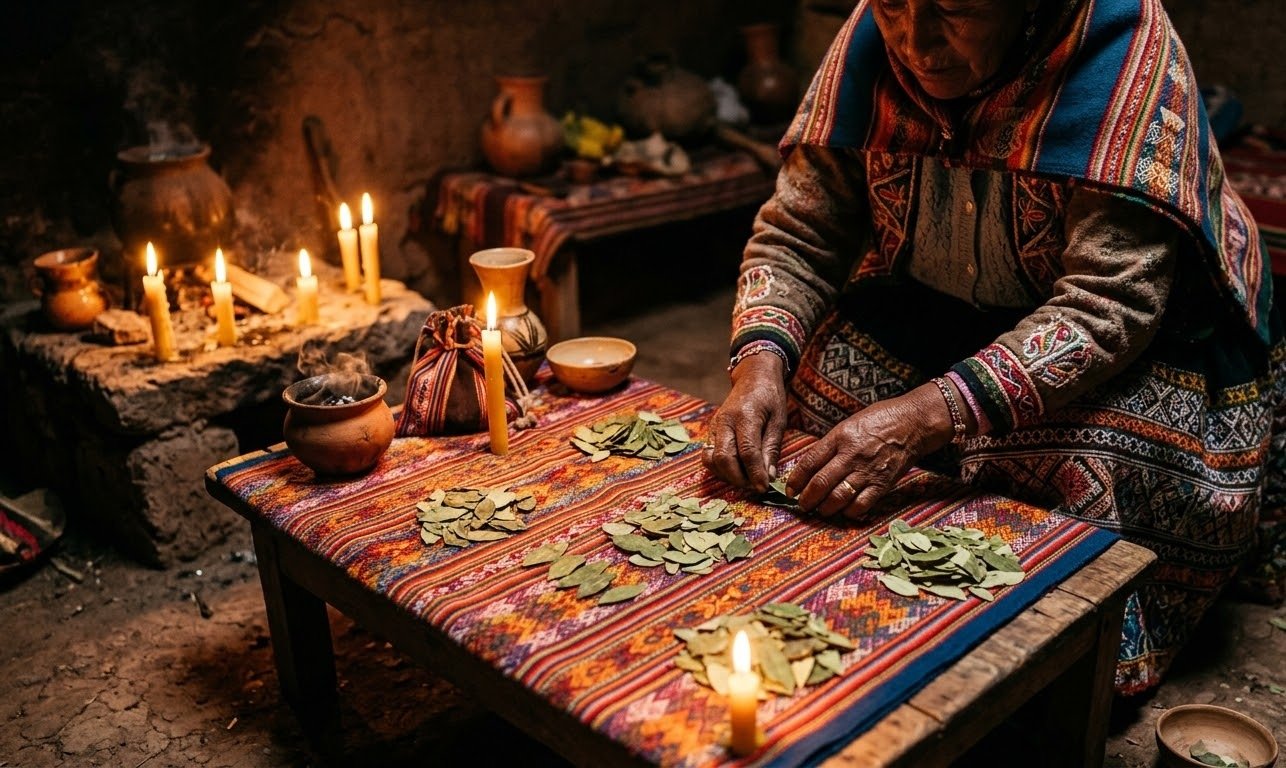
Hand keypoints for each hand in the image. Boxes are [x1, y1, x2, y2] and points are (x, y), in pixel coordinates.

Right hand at [702, 352, 787, 491]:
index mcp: (745, 416)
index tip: (764, 488)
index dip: (755, 474)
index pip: (747, 452)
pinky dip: (720, 468)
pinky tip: (736, 470)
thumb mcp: (779, 420)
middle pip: (724, 459)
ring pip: (712, 460)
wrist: (753, 377)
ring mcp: (714, 426)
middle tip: (755, 486)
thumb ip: (771, 448)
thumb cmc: (770, 397)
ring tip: (746, 479)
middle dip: (739, 478)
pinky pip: (709, 456)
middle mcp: (724, 421)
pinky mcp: (710, 432)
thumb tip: (768, 477)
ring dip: (727, 475)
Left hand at [785, 382, 957, 516]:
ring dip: (825, 509)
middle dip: (807, 499)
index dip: (796, 479)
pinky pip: (861, 505)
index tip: (790, 490)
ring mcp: (868, 471)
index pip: (810, 462)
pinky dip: (849, 512)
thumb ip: (830, 445)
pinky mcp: (883, 484)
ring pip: (838, 497)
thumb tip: (810, 467)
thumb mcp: (848, 425)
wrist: (913, 423)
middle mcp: (852, 455)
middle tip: (802, 505)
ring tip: (820, 511)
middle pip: (821, 483)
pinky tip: (844, 512)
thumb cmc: (878, 420)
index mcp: (840, 437)